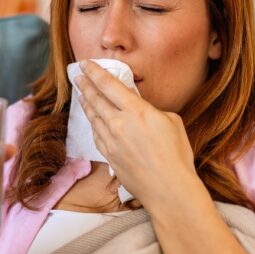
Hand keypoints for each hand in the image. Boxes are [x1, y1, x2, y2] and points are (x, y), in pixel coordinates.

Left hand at [75, 61, 201, 209]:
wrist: (168, 189)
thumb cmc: (176, 155)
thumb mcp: (172, 122)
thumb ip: (152, 111)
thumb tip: (142, 112)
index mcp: (137, 111)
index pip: (109, 85)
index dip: (95, 73)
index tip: (86, 64)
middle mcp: (119, 124)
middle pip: (96, 99)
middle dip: (85, 85)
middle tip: (78, 76)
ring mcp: (111, 141)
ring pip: (93, 117)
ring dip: (86, 103)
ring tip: (81, 95)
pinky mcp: (109, 156)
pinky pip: (96, 135)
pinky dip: (92, 124)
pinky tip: (92, 121)